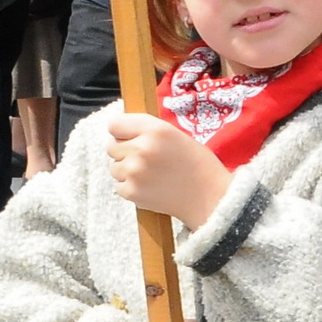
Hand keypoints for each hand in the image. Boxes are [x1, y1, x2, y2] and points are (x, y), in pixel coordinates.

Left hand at [107, 111, 231, 228]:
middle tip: (144, 160)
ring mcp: (134, 171)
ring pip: (114, 168)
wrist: (210, 197)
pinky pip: (119, 186)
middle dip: (124, 152)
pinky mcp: (132, 192)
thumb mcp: (175, 135)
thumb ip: (147, 131)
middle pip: (111, 146)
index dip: (121, 132)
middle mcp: (141, 148)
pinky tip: (150, 187)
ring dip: (126, 171)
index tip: (128, 138)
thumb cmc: (196, 165)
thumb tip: (120, 132)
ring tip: (150, 175)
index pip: (114, 125)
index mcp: (155, 130)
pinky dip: (131, 188)